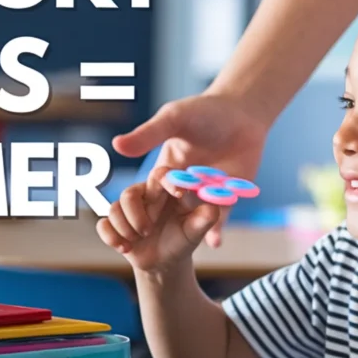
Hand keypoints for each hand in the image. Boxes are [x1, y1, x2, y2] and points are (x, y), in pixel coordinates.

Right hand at [96, 166, 220, 274]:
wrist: (166, 262)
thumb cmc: (183, 239)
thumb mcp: (196, 231)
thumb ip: (206, 219)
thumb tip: (212, 208)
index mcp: (165, 190)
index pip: (161, 175)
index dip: (166, 180)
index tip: (177, 193)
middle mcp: (144, 196)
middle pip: (130, 192)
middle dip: (136, 213)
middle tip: (147, 231)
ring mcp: (128, 210)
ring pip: (114, 208)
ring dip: (125, 227)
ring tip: (137, 241)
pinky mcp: (115, 224)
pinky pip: (103, 224)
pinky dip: (111, 236)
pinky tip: (124, 248)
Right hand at [111, 92, 268, 247]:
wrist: (241, 113)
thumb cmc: (202, 112)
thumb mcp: (173, 120)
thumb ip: (148, 135)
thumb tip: (116, 145)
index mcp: (164, 171)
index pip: (149, 192)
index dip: (142, 203)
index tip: (141, 210)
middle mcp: (182, 186)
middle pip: (166, 211)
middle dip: (155, 223)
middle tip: (147, 234)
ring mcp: (204, 194)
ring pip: (192, 218)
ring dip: (188, 229)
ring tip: (184, 245)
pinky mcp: (226, 199)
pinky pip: (220, 219)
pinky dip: (216, 231)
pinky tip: (215, 243)